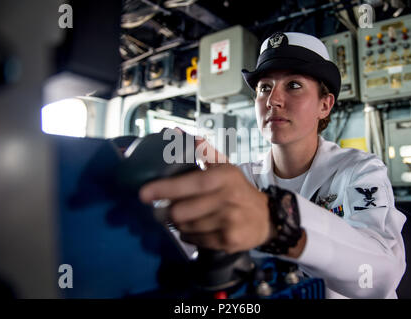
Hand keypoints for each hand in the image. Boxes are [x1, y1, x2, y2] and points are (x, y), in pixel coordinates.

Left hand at [139, 136, 271, 253]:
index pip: (190, 183)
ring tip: (182, 218)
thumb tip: (177, 134)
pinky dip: (189, 235)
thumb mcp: (225, 167)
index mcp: (224, 177)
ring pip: (186, 227)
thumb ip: (203, 151)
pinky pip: (196, 240)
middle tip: (161, 211)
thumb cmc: (238, 189)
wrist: (267, 218)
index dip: (165, 188)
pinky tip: (195, 228)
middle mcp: (228, 198)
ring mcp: (229, 221)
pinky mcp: (229, 241)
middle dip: (166, 213)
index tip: (144, 193)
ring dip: (178, 224)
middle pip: (182, 211)